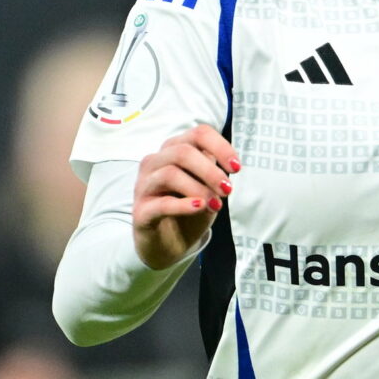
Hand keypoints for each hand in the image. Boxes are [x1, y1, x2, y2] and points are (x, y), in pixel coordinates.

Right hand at [133, 124, 237, 269]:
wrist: (168, 244)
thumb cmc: (189, 210)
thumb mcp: (207, 187)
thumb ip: (214, 171)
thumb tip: (230, 164)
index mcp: (173, 150)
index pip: (198, 134)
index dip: (221, 147)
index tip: (237, 168)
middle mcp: (155, 162)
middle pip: (183, 152)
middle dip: (210, 171)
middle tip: (228, 190)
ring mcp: (144, 186)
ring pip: (170, 174)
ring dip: (199, 189)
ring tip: (216, 205)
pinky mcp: (141, 211)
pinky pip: (161, 203)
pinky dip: (183, 205)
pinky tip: (199, 207)